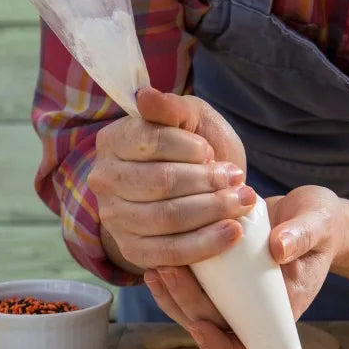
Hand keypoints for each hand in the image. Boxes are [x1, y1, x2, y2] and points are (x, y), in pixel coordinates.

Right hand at [88, 87, 253, 272]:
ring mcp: (116, 219)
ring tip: (243, 202)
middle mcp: (105, 180)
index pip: (151, 141)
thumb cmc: (195, 150)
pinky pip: (169, 253)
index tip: (212, 153)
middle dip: (207, 181)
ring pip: (167, 218)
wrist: (197, 191)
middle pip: (161, 182)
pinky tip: (232, 233)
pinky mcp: (134, 251)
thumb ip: (173, 108)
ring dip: (212, 211)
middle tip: (239, 180)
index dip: (189, 148)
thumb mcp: (191, 119)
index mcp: (113, 141)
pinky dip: (205, 244)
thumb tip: (144, 96)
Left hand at [144, 185, 348, 348]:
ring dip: (172, 295)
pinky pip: (195, 288)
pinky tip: (157, 259)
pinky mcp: (224, 277)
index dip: (220, 346)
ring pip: (197, 310)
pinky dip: (175, 279)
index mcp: (280, 309)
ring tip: (156, 269)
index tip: (200, 326)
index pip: (248, 347)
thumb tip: (280, 247)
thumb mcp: (318, 224)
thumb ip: (303, 235)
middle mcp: (254, 308)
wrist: (311, 214)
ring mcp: (236, 295)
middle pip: (212, 325)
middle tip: (167, 270)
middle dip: (185, 303)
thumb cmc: (320, 224)